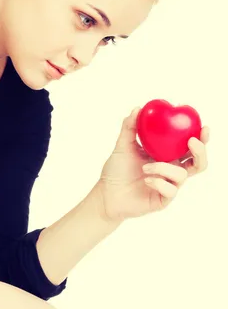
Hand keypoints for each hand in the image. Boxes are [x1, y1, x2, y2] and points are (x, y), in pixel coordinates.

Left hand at [96, 106, 209, 222]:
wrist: (105, 194)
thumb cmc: (116, 171)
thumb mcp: (122, 146)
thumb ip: (129, 127)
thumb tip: (138, 108)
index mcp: (166, 157)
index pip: (189, 147)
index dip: (201, 138)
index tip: (203, 127)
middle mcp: (170, 171)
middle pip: (198, 163)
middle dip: (200, 152)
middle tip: (191, 141)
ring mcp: (168, 186)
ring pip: (181, 175)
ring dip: (164, 168)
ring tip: (144, 167)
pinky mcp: (163, 200)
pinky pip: (171, 190)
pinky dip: (159, 182)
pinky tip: (145, 180)